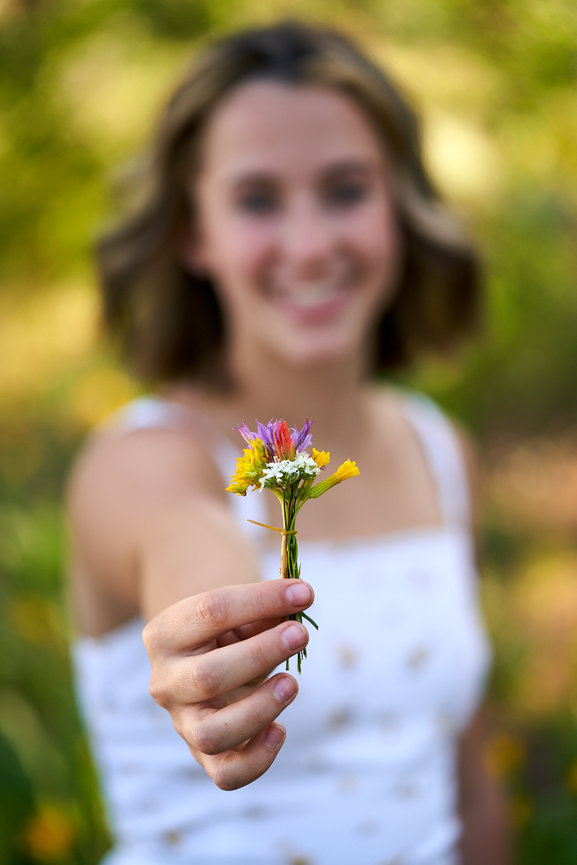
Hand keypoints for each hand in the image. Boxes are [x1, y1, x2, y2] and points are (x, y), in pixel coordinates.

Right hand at [142, 579, 312, 789]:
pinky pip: (225, 774)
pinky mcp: (203, 754)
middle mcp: (164, 681)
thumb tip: (298, 599)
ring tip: (291, 683)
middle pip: (208, 676)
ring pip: (212, 733)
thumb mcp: (239, 611)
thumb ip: (265, 608)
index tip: (304, 593)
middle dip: (261, 654)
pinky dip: (257, 758)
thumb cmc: (229, 627)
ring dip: (259, 709)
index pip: (210, 612)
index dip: (261, 600)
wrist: (206, 658)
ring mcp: (182, 722)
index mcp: (164, 633)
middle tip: (300, 634)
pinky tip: (280, 729)